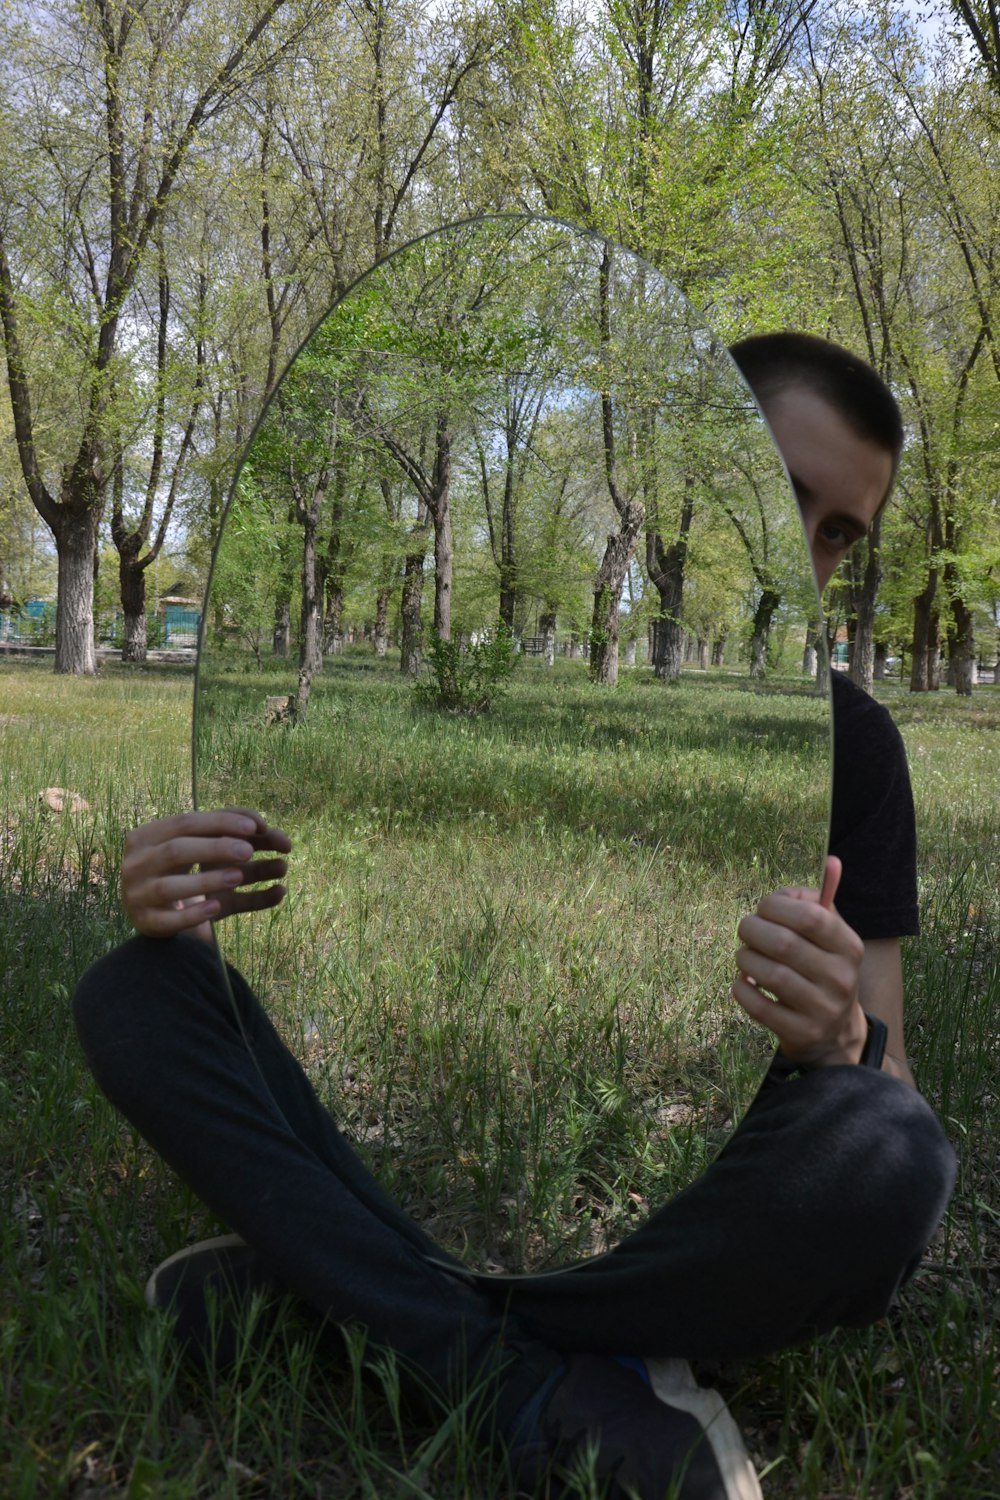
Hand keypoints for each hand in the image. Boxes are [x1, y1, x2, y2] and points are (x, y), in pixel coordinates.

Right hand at [121, 808, 290, 940]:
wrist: (155, 907)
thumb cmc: (181, 867)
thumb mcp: (199, 844)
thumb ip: (225, 830)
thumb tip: (261, 825)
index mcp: (148, 836)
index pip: (185, 822)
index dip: (221, 822)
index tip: (254, 827)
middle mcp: (138, 863)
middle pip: (176, 851)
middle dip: (214, 849)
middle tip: (248, 851)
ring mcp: (137, 894)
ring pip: (168, 887)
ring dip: (206, 881)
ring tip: (239, 877)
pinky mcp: (146, 923)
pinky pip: (168, 921)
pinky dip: (192, 914)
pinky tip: (216, 907)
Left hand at [732, 856, 867, 1067]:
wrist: (835, 1033)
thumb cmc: (822, 969)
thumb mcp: (830, 936)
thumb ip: (820, 900)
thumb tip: (831, 861)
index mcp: (848, 947)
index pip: (810, 916)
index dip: (776, 906)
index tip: (763, 908)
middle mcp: (841, 978)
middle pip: (783, 944)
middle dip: (752, 930)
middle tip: (746, 930)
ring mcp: (821, 1009)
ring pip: (769, 974)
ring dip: (745, 959)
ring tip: (745, 956)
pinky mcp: (800, 1033)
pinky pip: (758, 1006)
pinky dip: (742, 988)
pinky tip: (744, 981)